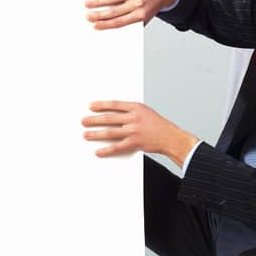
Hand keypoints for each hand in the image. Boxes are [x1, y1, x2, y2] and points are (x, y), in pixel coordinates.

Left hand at [82, 100, 198, 163]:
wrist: (171, 137)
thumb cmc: (158, 125)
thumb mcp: (145, 112)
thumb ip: (130, 112)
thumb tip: (112, 113)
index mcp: (136, 107)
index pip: (115, 104)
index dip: (101, 105)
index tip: (91, 106)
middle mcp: (134, 118)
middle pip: (109, 118)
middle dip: (94, 120)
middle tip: (83, 121)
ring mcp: (134, 131)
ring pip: (110, 132)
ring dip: (96, 134)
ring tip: (86, 134)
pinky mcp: (135, 143)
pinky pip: (117, 147)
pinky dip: (106, 150)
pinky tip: (98, 151)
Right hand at [85, 0, 175, 29]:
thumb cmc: (150, 6)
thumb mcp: (144, 17)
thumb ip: (130, 22)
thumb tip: (110, 25)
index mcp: (141, 15)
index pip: (120, 22)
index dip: (106, 24)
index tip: (95, 26)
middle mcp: (138, 3)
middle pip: (114, 11)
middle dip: (99, 14)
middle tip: (87, 16)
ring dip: (98, 1)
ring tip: (88, 3)